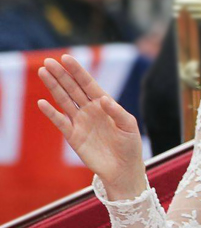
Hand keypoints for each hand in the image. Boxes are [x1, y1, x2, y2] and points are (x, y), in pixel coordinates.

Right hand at [37, 54, 145, 197]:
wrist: (123, 169)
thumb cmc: (130, 146)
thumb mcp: (129, 126)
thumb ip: (117, 111)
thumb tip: (103, 99)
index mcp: (105, 104)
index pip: (88, 83)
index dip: (77, 71)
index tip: (66, 58)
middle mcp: (90, 110)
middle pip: (73, 88)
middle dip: (61, 75)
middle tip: (48, 61)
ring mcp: (80, 122)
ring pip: (64, 101)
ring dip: (53, 87)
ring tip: (43, 73)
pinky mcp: (73, 136)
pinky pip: (60, 122)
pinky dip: (51, 113)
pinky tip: (42, 103)